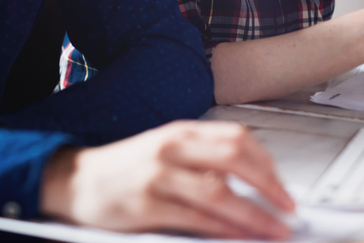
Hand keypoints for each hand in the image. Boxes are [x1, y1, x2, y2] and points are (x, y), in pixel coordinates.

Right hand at [40, 120, 293, 239]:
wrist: (74, 179)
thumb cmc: (124, 168)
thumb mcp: (165, 151)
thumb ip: (203, 161)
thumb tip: (252, 184)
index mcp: (181, 132)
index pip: (238, 138)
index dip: (268, 164)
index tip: (284, 187)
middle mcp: (172, 148)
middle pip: (236, 158)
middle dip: (270, 187)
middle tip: (288, 209)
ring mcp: (159, 175)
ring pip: (221, 192)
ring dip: (255, 216)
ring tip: (274, 231)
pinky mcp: (148, 204)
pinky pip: (196, 219)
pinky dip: (224, 230)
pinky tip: (239, 238)